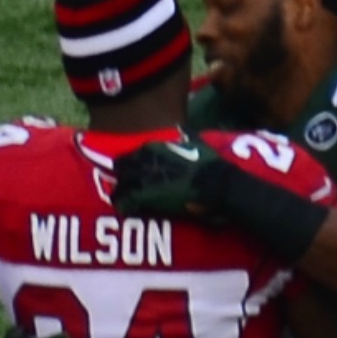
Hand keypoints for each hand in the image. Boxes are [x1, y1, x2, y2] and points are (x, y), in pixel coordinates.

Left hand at [111, 136, 230, 220]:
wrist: (217, 185)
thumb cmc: (211, 166)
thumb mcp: (200, 144)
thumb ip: (188, 135)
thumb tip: (183, 128)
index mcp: (158, 147)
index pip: (135, 154)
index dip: (132, 163)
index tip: (131, 170)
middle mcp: (147, 159)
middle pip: (124, 167)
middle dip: (123, 177)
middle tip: (123, 187)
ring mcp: (145, 177)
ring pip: (123, 184)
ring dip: (121, 192)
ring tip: (119, 200)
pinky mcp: (147, 196)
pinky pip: (127, 200)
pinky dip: (124, 205)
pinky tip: (123, 209)